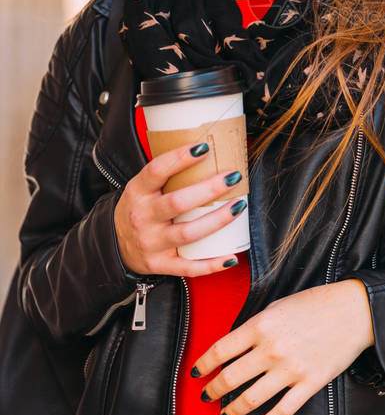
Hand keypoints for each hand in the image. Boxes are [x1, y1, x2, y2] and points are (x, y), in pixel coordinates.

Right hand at [113, 142, 246, 276]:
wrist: (115, 246)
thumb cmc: (139, 209)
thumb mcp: (142, 188)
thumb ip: (166, 174)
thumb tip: (206, 149)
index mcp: (137, 192)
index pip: (156, 171)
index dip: (180, 158)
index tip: (204, 147)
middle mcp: (142, 218)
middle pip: (177, 202)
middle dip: (209, 189)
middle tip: (233, 177)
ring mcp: (151, 244)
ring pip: (188, 233)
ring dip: (217, 220)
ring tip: (238, 205)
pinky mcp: (160, 265)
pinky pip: (189, 267)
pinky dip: (212, 264)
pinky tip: (231, 256)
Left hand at [191, 279, 374, 414]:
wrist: (353, 311)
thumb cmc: (315, 304)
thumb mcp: (277, 306)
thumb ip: (255, 327)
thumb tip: (234, 347)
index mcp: (261, 326)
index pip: (221, 350)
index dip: (204, 364)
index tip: (197, 372)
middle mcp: (271, 349)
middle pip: (230, 378)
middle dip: (213, 391)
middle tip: (207, 396)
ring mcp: (290, 369)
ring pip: (251, 399)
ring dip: (232, 411)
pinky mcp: (309, 384)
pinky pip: (282, 412)